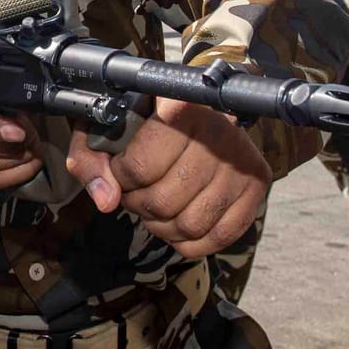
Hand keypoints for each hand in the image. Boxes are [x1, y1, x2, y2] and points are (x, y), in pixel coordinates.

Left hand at [65, 98, 269, 258]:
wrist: (200, 106)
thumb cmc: (148, 115)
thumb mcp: (108, 123)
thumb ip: (92, 157)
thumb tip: (107, 201)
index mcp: (182, 108)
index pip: (140, 168)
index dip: (121, 179)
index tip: (121, 171)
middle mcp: (220, 132)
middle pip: (164, 201)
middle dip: (139, 205)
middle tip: (136, 194)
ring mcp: (242, 161)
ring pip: (190, 224)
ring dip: (162, 227)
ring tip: (155, 208)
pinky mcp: (256, 185)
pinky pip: (220, 237)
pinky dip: (192, 243)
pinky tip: (178, 224)